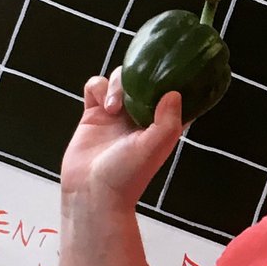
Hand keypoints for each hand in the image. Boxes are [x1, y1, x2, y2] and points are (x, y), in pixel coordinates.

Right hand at [60, 69, 183, 208]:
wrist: (92, 193)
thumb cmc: (126, 176)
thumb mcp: (154, 148)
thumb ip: (168, 121)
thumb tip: (174, 93)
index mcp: (160, 124)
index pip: (170, 93)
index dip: (169, 81)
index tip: (167, 72)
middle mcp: (139, 117)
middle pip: (142, 80)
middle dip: (138, 78)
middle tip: (132, 92)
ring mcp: (116, 114)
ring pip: (119, 79)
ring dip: (117, 84)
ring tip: (113, 108)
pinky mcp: (93, 114)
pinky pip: (95, 87)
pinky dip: (98, 87)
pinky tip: (103, 106)